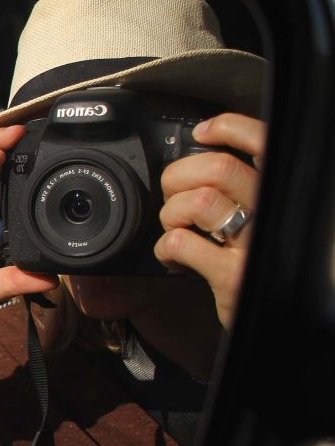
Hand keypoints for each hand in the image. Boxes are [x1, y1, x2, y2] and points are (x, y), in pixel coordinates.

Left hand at [155, 112, 265, 328]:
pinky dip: (166, 248)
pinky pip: (181, 242)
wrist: (275, 318)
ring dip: (172, 214)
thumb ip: (241, 190)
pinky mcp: (234, 276)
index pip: (263, 141)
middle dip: (179, 177)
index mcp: (280, 193)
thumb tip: (201, 157)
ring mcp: (256, 244)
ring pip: (199, 200)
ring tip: (177, 230)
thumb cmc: (260, 263)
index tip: (201, 133)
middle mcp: (274, 212)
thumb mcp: (262, 221)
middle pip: (218, 167)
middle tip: (174, 197)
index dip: (229, 127)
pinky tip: (175, 259)